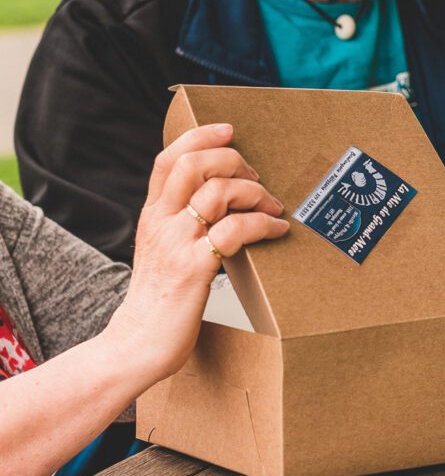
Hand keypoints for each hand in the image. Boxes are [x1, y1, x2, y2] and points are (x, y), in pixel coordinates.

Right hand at [108, 123, 287, 377]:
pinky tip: (276, 229)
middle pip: (192, 165)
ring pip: (217, 192)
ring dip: (254, 192)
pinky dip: (263, 223)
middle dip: (232, 159)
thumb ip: (179, 222)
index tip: (228, 130)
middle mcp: (160, 222)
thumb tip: (221, 199)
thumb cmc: (158, 300)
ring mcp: (176, 244)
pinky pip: (235, 230)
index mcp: (152, 214)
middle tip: (255, 176)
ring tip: (272, 205)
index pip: (166, 159)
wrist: (137, 345)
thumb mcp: (159, 250)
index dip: (199, 136)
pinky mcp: (194, 269)